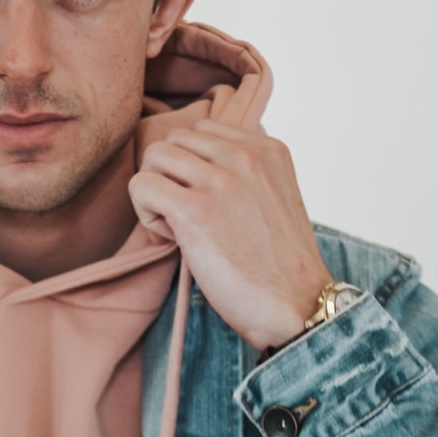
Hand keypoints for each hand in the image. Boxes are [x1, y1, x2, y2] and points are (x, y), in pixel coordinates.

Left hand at [128, 120, 332, 350]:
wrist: (296, 306)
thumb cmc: (279, 264)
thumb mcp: (274, 195)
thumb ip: (244, 171)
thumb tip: (195, 161)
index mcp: (267, 148)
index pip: (203, 130)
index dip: (194, 165)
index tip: (208, 200)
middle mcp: (245, 156)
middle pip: (175, 140)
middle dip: (171, 175)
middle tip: (187, 215)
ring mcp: (221, 181)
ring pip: (154, 156)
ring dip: (156, 190)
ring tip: (178, 225)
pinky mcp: (195, 210)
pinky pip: (141, 186)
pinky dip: (146, 213)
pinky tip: (169, 237)